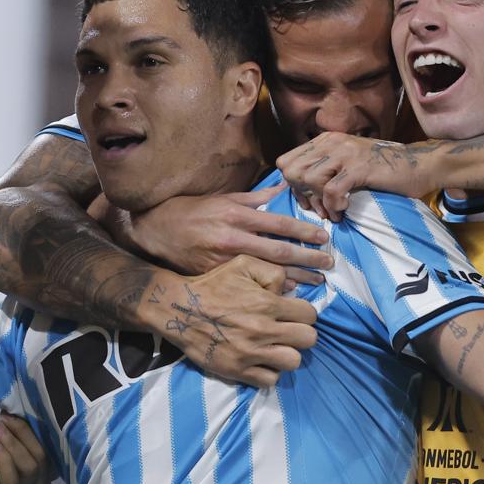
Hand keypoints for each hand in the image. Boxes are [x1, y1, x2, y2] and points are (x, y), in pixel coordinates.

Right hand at [129, 188, 332, 285]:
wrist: (154, 231)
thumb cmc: (190, 211)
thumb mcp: (222, 199)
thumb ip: (254, 198)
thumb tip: (282, 189)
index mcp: (236, 215)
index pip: (279, 223)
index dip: (304, 231)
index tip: (324, 237)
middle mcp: (233, 238)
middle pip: (279, 250)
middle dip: (307, 258)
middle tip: (329, 264)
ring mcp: (224, 261)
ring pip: (267, 272)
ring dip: (296, 278)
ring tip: (317, 282)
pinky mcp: (216, 277)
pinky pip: (249, 285)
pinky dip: (271, 290)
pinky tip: (288, 294)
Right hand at [150, 255, 317, 387]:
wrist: (179, 309)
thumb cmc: (213, 284)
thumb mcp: (243, 264)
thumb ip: (273, 272)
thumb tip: (289, 291)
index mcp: (268, 303)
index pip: (309, 315)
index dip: (304, 313)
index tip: (293, 313)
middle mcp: (264, 330)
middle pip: (308, 340)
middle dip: (301, 333)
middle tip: (288, 330)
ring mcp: (251, 353)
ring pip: (293, 361)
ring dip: (288, 354)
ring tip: (276, 347)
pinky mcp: (237, 370)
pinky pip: (270, 380)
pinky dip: (269, 371)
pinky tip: (261, 360)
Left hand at [277, 134, 437, 221]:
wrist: (419, 166)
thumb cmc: (383, 170)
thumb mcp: (347, 163)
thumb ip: (323, 170)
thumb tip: (298, 191)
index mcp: (325, 140)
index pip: (286, 161)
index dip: (291, 185)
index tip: (309, 200)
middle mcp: (332, 142)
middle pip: (292, 170)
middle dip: (301, 194)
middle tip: (319, 208)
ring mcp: (346, 153)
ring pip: (309, 179)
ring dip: (319, 202)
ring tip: (333, 212)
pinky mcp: (359, 167)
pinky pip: (332, 190)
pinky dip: (334, 206)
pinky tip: (345, 210)